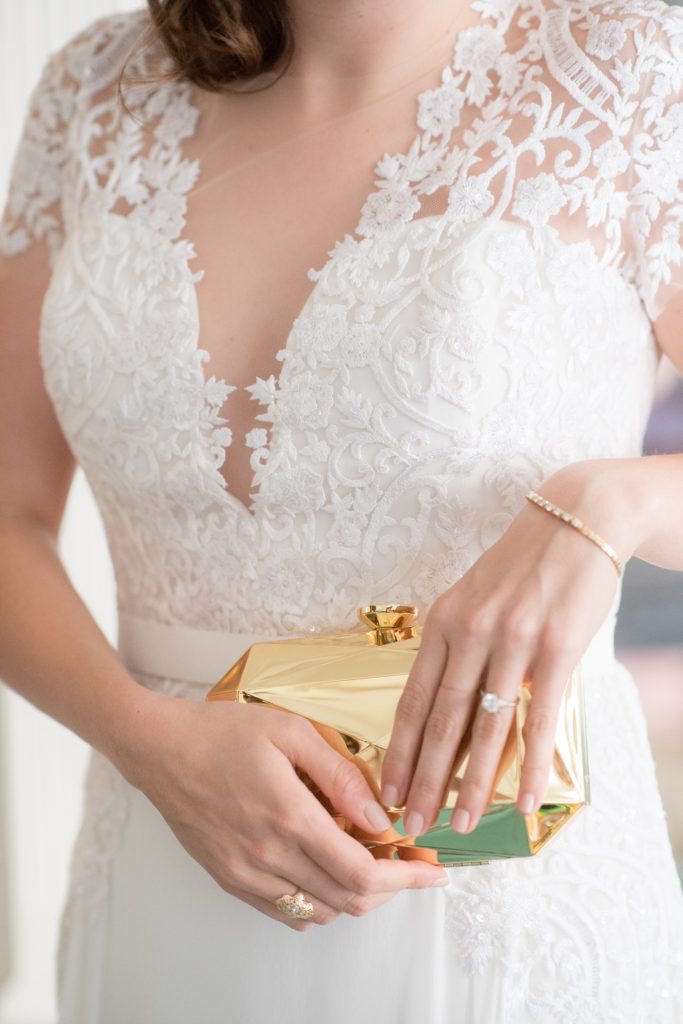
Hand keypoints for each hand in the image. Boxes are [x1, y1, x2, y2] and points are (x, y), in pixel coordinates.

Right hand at [117, 691, 449, 930]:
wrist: (158, 749)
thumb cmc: (220, 732)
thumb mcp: (289, 731)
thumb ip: (338, 772)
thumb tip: (378, 812)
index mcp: (288, 816)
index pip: (363, 871)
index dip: (406, 876)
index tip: (433, 871)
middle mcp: (268, 855)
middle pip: (349, 900)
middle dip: (391, 888)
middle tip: (409, 864)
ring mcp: (246, 874)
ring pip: (321, 910)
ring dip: (355, 894)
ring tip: (368, 860)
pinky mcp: (230, 880)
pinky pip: (287, 911)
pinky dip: (319, 900)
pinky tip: (326, 869)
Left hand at [380, 461, 638, 838]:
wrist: (576, 520)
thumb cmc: (522, 566)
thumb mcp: (471, 596)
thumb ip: (454, 644)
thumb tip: (438, 700)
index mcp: (443, 622)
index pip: (412, 700)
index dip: (398, 751)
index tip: (386, 792)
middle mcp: (470, 632)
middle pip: (440, 722)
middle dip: (424, 781)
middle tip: (411, 826)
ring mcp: (513, 641)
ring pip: (485, 728)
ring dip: (470, 783)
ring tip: (458, 824)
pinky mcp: (556, 649)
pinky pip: (538, 718)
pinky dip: (528, 764)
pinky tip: (521, 799)